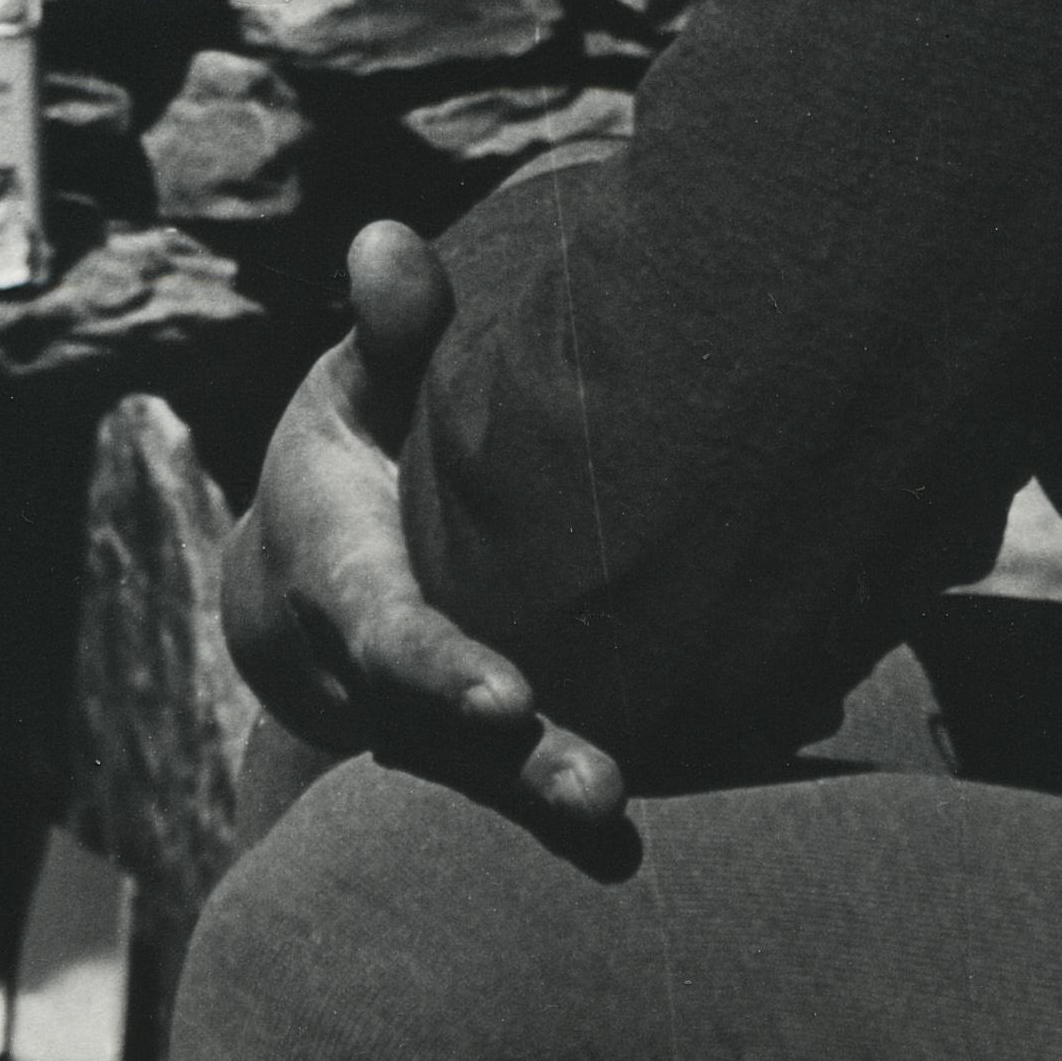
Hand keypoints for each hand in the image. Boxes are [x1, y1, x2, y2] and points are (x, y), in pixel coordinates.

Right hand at [221, 220, 627, 825]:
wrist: (306, 579)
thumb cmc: (356, 450)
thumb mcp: (356, 388)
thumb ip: (387, 332)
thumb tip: (386, 239)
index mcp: (344, 583)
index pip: (387, 635)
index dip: (440, 671)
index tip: (508, 699)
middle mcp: (383, 679)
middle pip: (447, 740)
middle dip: (521, 769)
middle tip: (601, 793)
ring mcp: (437, 731)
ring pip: (494, 781)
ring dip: (563, 802)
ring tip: (643, 821)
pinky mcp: (493, 750)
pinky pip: (542, 775)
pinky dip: (632, 781)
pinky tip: (755, 766)